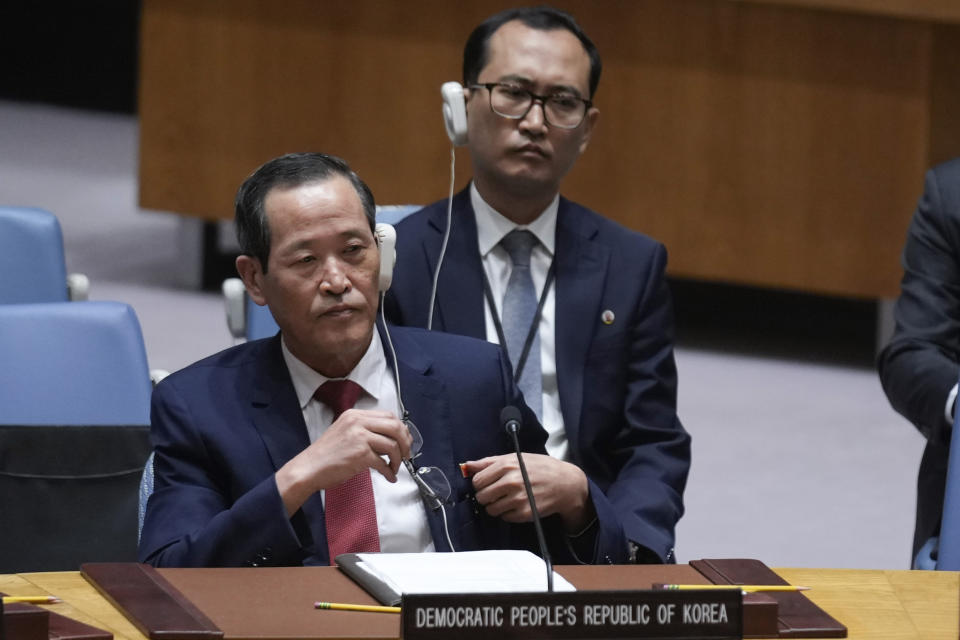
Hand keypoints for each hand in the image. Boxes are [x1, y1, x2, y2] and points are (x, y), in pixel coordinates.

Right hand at [276, 409, 412, 514]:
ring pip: (392, 445)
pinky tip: (389, 476)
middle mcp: (358, 422)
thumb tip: (390, 439)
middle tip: (406, 454)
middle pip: (395, 426)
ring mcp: (359, 437)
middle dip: (405, 442)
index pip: (388, 415)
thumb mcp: (345, 432)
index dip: (401, 429)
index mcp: (355, 415)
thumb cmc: (326, 455)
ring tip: (395, 468)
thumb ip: (365, 430)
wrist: (308, 469)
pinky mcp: (360, 454)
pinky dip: (390, 471)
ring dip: (398, 459)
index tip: (404, 440)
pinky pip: (383, 462)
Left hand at [462, 453, 593, 531]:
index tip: (488, 483)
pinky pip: (504, 517)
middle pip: (481, 496)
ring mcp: (518, 499)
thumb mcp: (516, 457)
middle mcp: (511, 482)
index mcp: (507, 465)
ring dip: (496, 506)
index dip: (480, 483)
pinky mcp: (524, 513)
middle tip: (497, 492)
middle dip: (486, 495)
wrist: (565, 483)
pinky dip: (507, 513)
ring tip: (507, 498)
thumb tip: (467, 466)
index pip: (477, 481)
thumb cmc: (540, 468)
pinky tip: (517, 504)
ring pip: (491, 510)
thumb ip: (489, 461)